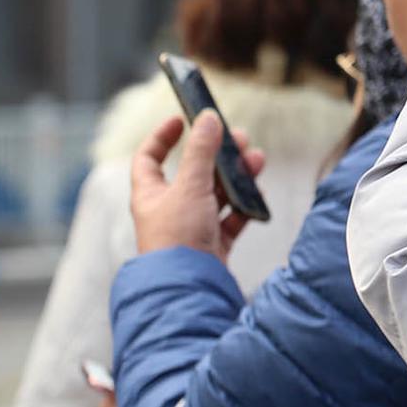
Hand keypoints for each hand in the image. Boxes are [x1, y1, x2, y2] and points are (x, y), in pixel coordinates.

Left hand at [130, 113, 266, 261]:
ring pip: (216, 193)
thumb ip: (201, 152)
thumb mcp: (189, 187)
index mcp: (150, 195)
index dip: (162, 136)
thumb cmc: (177, 238)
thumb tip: (208, 118)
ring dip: (236, 176)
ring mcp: (191, 227)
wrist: (189, 287)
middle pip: (193, 172)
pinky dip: (244, 206)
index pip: (149, 158)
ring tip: (256, 160)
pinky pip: (231, 218)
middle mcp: (168, 210)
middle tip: (238, 138)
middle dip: (217, 154)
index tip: (181, 119)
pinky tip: (257, 195)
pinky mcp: (213, 244)